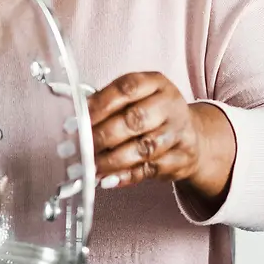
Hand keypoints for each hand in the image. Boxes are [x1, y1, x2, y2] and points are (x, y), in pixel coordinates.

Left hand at [86, 72, 236, 201]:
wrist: (190, 136)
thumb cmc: (150, 114)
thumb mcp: (134, 99)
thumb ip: (106, 104)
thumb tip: (74, 118)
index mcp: (155, 83)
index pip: (127, 88)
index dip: (100, 105)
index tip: (77, 120)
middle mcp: (171, 105)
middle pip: (136, 119)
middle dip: (104, 135)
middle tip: (81, 148)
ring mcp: (180, 132)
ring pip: (145, 147)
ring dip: (113, 160)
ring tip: (91, 168)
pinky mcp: (182, 158)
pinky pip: (152, 169)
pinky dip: (127, 176)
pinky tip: (109, 180)